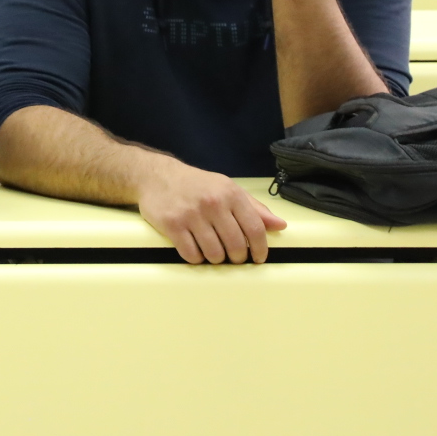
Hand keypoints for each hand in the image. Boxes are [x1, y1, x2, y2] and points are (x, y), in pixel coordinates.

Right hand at [136, 159, 286, 264]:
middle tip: (232, 257)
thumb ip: (254, 208)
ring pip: (214, 253)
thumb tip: (280, 225)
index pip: (255, 229)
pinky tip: (196, 250)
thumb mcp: (227, 188)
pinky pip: (191, 254)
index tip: (258, 258)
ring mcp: (191, 215)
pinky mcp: (172, 225)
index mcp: (230, 194)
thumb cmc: (196, 184)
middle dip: (237, 258)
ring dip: (216, 259)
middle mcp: (213, 203)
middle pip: (235, 245)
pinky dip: (196, 258)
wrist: (157, 176)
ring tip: (212, 252)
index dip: (260, 249)